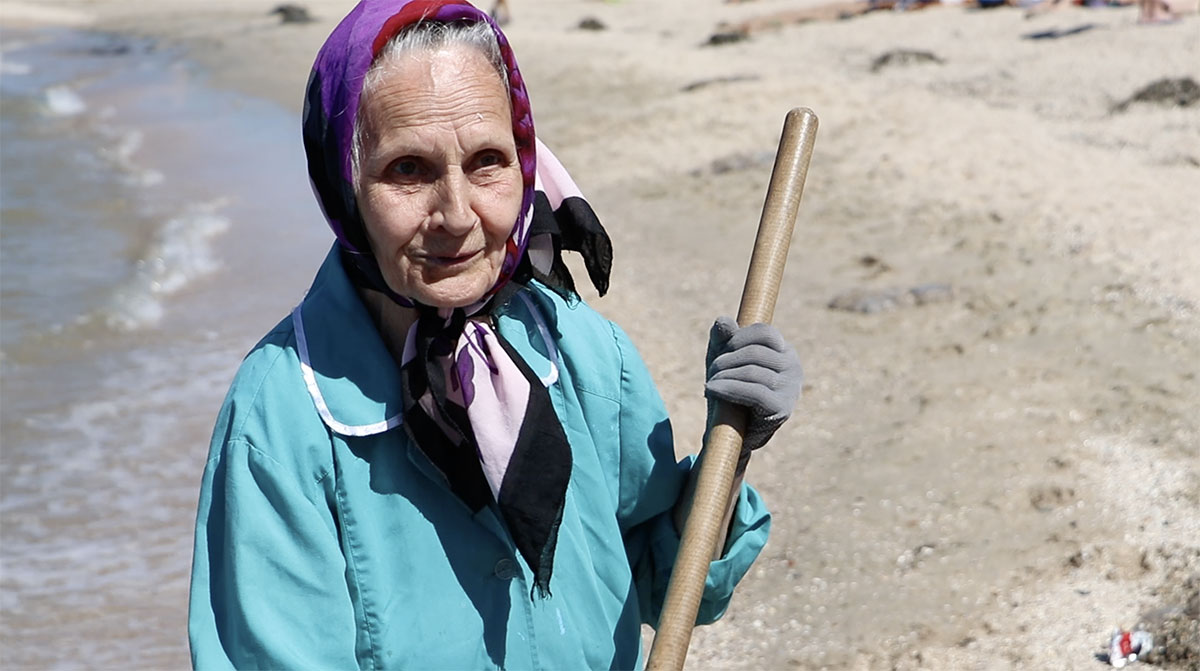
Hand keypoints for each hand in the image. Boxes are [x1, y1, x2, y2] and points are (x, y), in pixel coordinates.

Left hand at [704, 316, 802, 452]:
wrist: (731, 433)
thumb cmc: (729, 390)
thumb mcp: (723, 360)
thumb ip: (723, 338)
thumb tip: (723, 320)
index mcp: (785, 352)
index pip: (765, 332)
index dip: (739, 337)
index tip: (722, 350)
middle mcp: (794, 368)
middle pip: (755, 352)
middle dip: (726, 359)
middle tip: (711, 372)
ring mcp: (791, 389)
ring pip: (752, 371)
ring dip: (723, 375)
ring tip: (710, 384)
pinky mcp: (782, 409)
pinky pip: (753, 391)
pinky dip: (727, 388)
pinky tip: (710, 389)